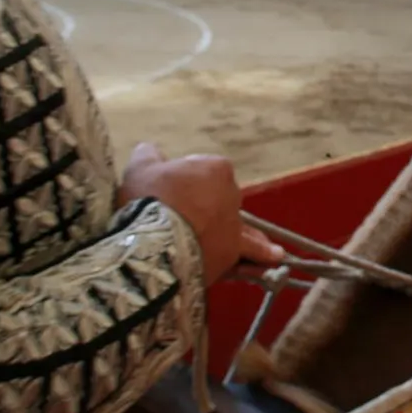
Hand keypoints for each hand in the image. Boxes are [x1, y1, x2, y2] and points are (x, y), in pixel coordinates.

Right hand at [118, 143, 284, 280]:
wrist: (157, 242)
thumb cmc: (149, 200)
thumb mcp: (140, 168)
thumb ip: (147, 155)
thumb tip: (148, 149)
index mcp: (216, 169)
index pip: (205, 170)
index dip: (186, 181)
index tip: (168, 192)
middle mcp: (232, 195)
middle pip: (223, 200)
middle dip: (211, 208)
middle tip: (187, 221)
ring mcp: (234, 226)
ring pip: (245, 230)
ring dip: (256, 239)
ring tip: (272, 250)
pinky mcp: (231, 253)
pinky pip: (246, 257)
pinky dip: (257, 260)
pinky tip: (269, 263)